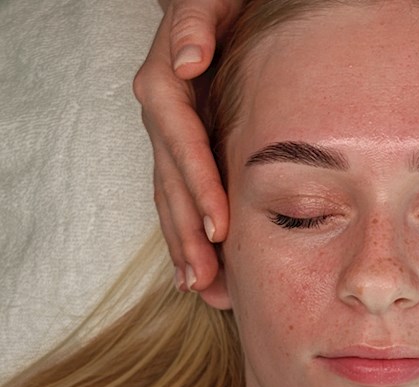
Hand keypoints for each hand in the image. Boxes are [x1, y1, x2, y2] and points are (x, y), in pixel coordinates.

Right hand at [133, 0, 242, 290]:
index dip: (199, 186)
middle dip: (187, 233)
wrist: (211, 8)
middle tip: (206, 279)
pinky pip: (178, 193)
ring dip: (182, 243)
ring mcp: (168, 136)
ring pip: (170, 196)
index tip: (219, 227)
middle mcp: (161, 117)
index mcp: (165, 87)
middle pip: (170, 183)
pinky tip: (195, 265)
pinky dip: (185, 230)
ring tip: (200, 287)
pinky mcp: (180, 147)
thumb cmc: (218, 4)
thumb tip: (188, 61)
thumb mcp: (207, 4)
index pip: (182, 144)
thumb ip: (194, 27)